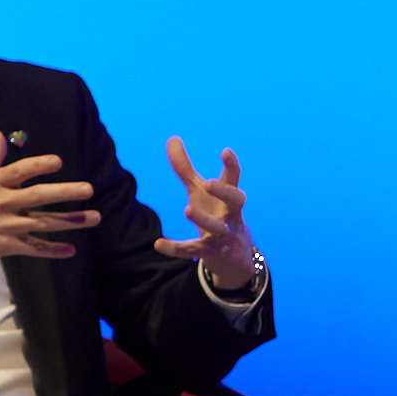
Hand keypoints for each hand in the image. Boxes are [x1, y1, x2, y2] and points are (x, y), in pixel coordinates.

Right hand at [0, 133, 95, 288]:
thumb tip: (0, 135)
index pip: (20, 170)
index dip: (40, 165)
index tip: (59, 162)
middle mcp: (1, 202)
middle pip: (39, 196)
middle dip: (66, 192)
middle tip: (89, 189)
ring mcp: (4, 225)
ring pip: (43, 222)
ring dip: (70, 221)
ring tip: (94, 217)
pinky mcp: (4, 245)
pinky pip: (33, 248)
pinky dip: (52, 250)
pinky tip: (71, 250)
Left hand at [153, 137, 259, 292]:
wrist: (235, 258)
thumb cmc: (216, 215)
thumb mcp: (199, 192)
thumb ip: (186, 168)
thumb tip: (172, 138)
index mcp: (228, 197)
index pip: (234, 179)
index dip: (231, 165)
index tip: (225, 151)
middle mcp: (231, 214)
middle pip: (237, 201)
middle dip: (226, 192)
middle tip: (210, 183)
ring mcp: (225, 235)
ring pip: (217, 228)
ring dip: (204, 219)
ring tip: (187, 210)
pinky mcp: (214, 253)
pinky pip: (196, 251)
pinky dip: (177, 248)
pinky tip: (159, 244)